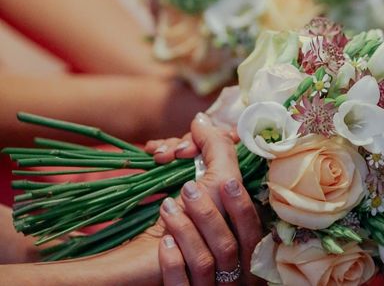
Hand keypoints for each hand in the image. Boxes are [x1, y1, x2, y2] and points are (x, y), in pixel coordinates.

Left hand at [150, 113, 261, 284]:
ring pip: (209, 264)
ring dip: (189, 231)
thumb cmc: (170, 225)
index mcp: (243, 248)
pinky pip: (182, 284)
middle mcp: (231, 272)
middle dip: (212, 214)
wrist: (126, 271)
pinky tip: (163, 243)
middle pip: (233, 246)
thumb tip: (202, 119)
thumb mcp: (195, 195)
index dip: (241, 205)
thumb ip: (210, 162)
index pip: (252, 228)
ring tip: (166, 208)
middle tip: (188, 188)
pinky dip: (173, 262)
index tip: (227, 181)